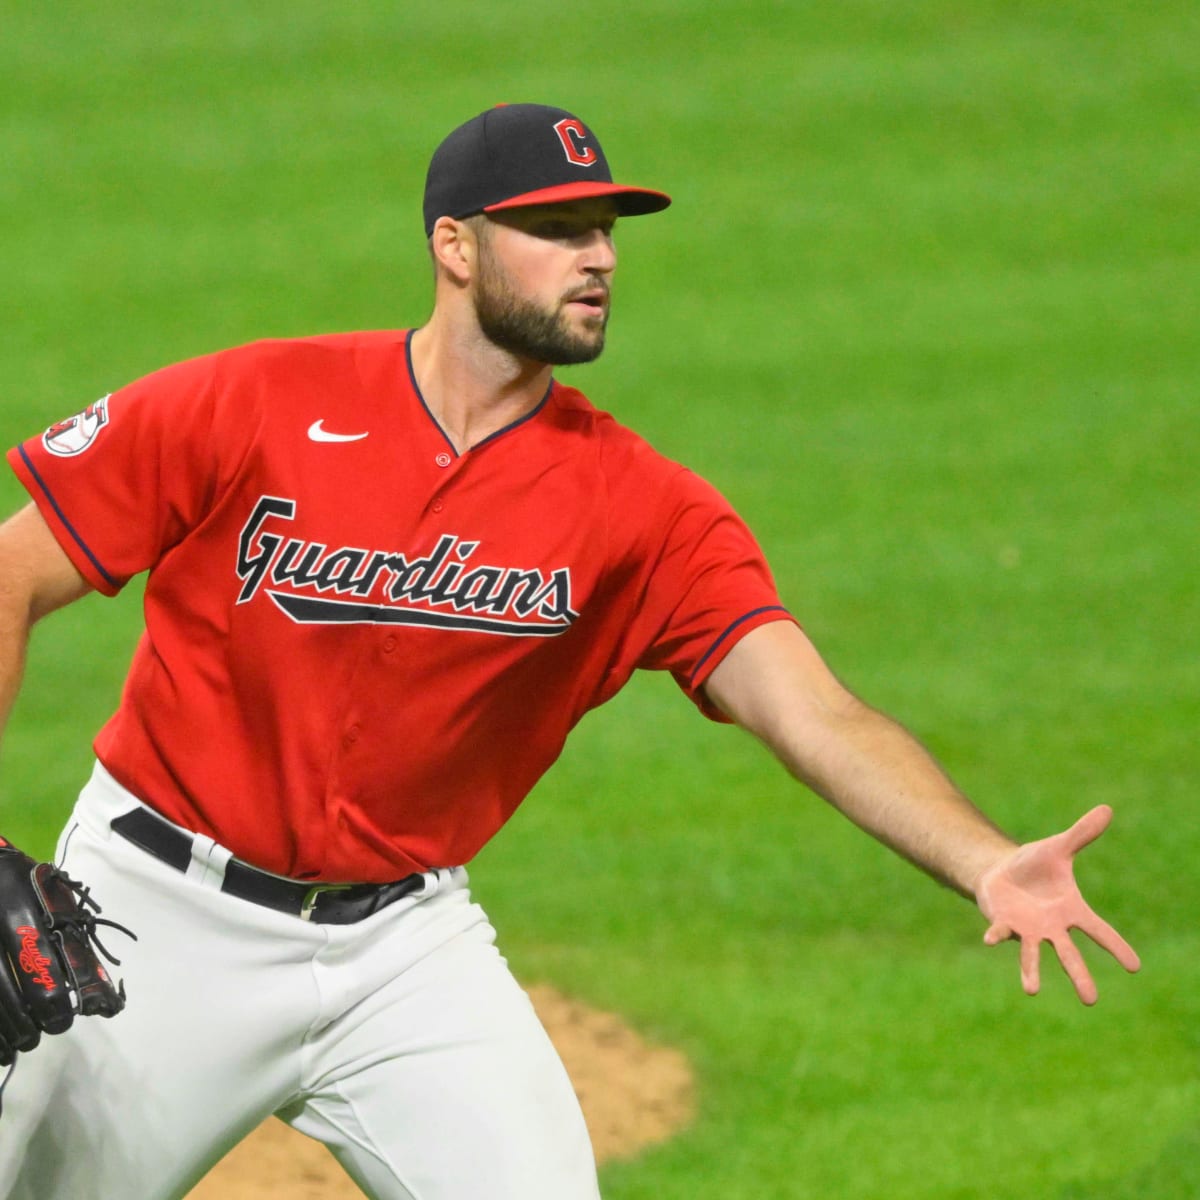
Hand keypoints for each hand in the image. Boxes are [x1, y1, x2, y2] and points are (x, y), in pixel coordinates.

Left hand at [974, 805, 1140, 1004]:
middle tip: (1090, 1001)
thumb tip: (1106, 809)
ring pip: (1033, 955)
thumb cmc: (1035, 865)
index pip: (1098, 930)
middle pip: (1069, 955)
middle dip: (1079, 977)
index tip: (1135, 966)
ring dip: (1031, 972)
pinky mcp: (1004, 924)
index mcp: (1071, 910)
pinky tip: (990, 939)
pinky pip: (1001, 932)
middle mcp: (1052, 927)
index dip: (1116, 946)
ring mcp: (1028, 930)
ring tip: (1031, 991)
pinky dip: (997, 935)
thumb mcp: (1057, 847)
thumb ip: (1081, 834)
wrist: (1001, 872)